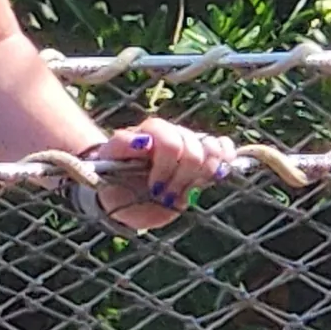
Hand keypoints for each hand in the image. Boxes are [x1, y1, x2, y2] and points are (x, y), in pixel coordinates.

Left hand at [87, 119, 240, 230]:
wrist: (121, 194)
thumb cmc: (112, 180)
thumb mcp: (105, 166)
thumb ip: (121, 147)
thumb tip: (143, 140)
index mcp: (148, 133)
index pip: (170, 140)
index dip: (166, 167)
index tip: (155, 188)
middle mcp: (171, 134)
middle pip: (194, 148)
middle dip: (182, 178)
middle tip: (168, 196)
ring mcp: (189, 144)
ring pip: (212, 148)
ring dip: (202, 175)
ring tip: (186, 191)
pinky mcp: (202, 157)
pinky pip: (223, 146)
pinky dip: (225, 158)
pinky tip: (217, 173)